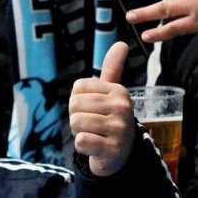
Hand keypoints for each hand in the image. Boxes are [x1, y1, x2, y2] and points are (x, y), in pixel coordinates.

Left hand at [69, 42, 135, 176]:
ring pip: (76, 123)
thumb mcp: (112, 93)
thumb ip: (113, 68)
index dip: (78, 100)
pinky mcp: (112, 149)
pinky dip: (82, 145)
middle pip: (74, 105)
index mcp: (119, 90)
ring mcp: (119, 128)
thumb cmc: (111, 119)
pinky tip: (95, 146)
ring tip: (94, 135)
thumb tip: (122, 43)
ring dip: (79, 132)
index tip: (93, 109)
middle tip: (93, 125)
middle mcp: (122, 107)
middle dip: (77, 117)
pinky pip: (81, 141)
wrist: (120, 154)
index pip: (78, 87)